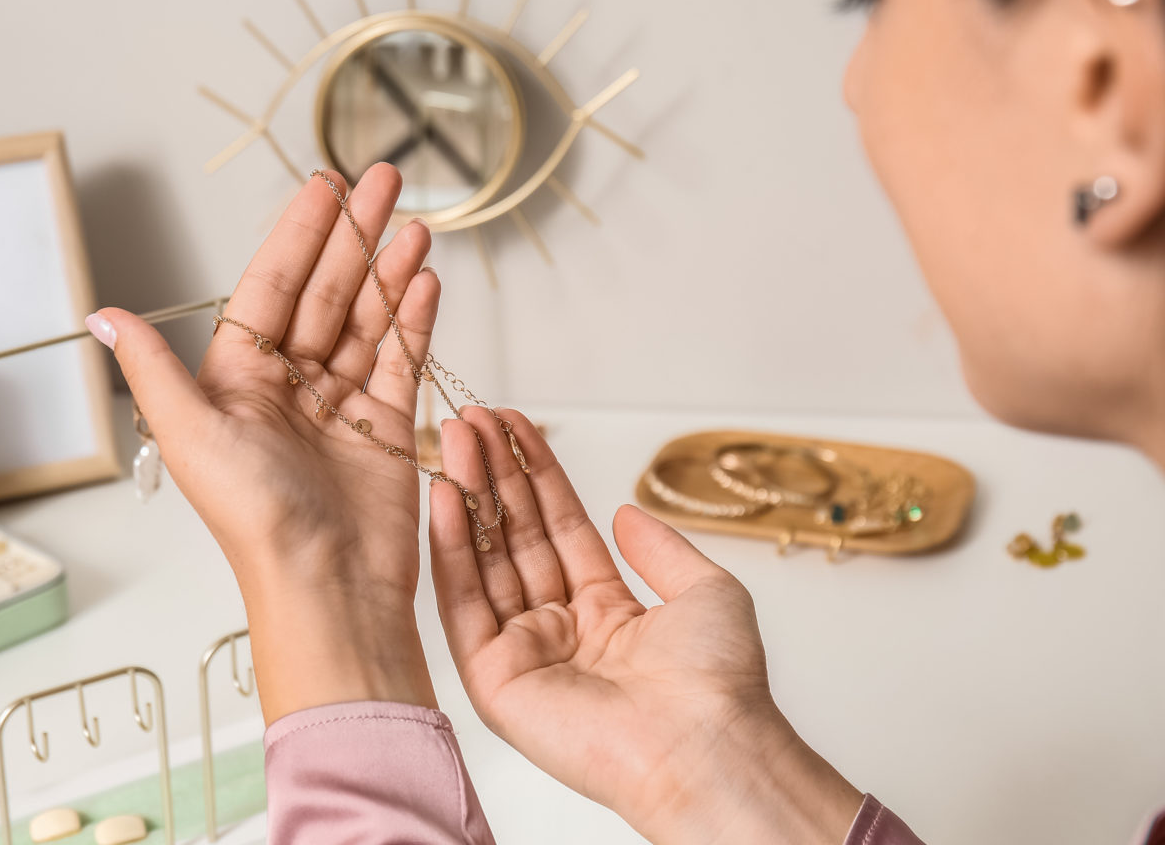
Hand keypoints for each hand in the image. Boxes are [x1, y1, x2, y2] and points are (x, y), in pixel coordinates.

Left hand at [89, 163, 439, 722]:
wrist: (325, 586)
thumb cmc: (254, 520)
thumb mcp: (190, 432)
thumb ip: (152, 367)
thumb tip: (102, 314)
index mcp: (238, 382)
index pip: (272, 288)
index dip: (299, 234)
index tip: (324, 186)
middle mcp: (289, 388)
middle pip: (326, 293)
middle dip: (354, 234)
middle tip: (382, 179)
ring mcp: (343, 406)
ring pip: (369, 320)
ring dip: (390, 268)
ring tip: (414, 224)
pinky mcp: (387, 428)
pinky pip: (402, 359)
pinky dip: (414, 319)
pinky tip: (425, 278)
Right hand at [430, 408, 862, 844]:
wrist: (704, 745)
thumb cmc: (717, 681)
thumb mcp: (706, 591)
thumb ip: (660, 548)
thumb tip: (624, 511)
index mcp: (607, 614)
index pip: (559, 529)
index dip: (536, 476)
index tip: (513, 426)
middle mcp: (560, 631)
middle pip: (517, 538)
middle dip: (495, 476)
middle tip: (472, 419)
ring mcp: (524, 654)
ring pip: (485, 562)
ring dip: (467, 497)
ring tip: (456, 438)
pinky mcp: (493, 680)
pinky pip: (464, 605)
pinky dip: (451, 550)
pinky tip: (446, 497)